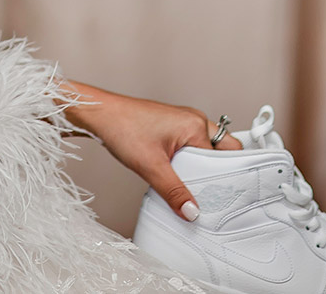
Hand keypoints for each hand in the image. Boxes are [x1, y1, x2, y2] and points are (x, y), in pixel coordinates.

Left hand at [66, 84, 239, 221]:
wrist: (98, 113)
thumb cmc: (121, 128)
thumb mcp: (150, 167)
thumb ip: (174, 191)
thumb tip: (192, 212)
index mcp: (195, 125)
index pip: (227, 156)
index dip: (227, 178)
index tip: (225, 197)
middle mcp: (193, 120)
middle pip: (222, 151)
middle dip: (218, 172)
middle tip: (213, 194)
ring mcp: (182, 122)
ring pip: (205, 150)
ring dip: (202, 168)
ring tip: (194, 187)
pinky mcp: (171, 127)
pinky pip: (191, 146)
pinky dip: (190, 161)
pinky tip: (180, 176)